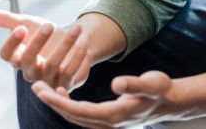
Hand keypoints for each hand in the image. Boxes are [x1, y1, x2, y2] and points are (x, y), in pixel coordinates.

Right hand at [0, 9, 91, 89]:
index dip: (11, 43)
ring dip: (64, 45)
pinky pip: (70, 73)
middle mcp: (30, 72)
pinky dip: (77, 57)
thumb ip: (4, 19)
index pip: (6, 55)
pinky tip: (83, 43)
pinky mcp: (66, 84)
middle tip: (49, 24)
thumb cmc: (47, 34)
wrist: (73, 41)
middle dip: (38, 42)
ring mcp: (48, 80)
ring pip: (52, 65)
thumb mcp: (27, 22)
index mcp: (18, 58)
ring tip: (76, 28)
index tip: (21, 28)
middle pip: (28, 60)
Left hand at [31, 70, 182, 127]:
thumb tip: (115, 83)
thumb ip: (134, 83)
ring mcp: (107, 121)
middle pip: (73, 115)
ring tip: (42, 89)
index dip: (58, 102)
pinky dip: (69, 105)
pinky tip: (61, 93)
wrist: (170, 101)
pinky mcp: (107, 116)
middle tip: (35, 86)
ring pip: (76, 116)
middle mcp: (108, 121)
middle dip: (52, 102)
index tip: (42, 90)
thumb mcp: (151, 83)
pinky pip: (83, 113)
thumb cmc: (161, 89)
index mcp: (114, 114)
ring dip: (58, 103)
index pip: (79, 111)